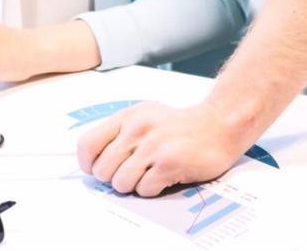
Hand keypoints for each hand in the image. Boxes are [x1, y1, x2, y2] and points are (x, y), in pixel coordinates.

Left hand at [77, 101, 249, 196]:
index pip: (87, 144)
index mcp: (128, 117)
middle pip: (103, 170)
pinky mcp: (169, 162)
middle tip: (133, 173)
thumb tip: (94, 162)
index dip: (89, 164)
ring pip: (121, 183)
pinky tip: (165, 176)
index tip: (99, 169)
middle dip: (115, 178)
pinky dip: (153, 189)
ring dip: (134, 185)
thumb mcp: (146, 117)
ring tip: (150, 174)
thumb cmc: (181, 126)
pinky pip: (144, 189)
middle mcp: (137, 128)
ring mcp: (153, 145)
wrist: (219, 125)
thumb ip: (120, 133)